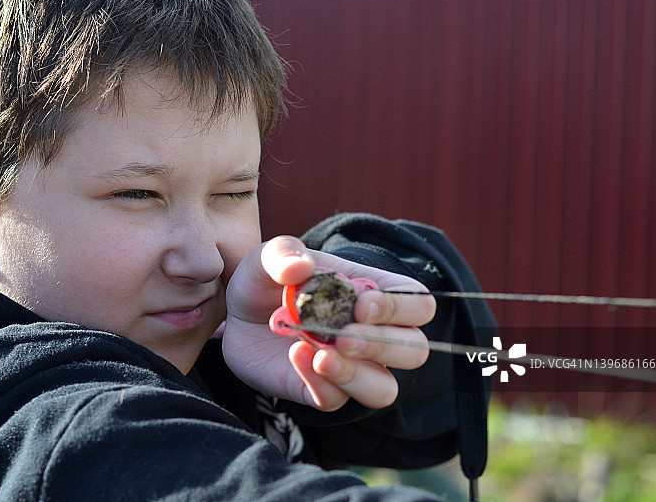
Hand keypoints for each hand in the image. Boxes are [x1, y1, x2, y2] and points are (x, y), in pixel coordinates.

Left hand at [222, 235, 434, 411]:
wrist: (235, 313)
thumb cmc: (267, 279)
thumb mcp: (269, 256)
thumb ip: (284, 254)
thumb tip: (299, 268)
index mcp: (375, 294)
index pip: (419, 305)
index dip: (400, 308)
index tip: (362, 304)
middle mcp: (372, 335)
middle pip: (414, 351)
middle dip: (383, 345)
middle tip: (344, 336)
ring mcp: (349, 368)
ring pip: (384, 390)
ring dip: (357, 376)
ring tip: (321, 357)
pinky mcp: (319, 390)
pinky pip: (335, 401)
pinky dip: (318, 383)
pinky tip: (295, 356)